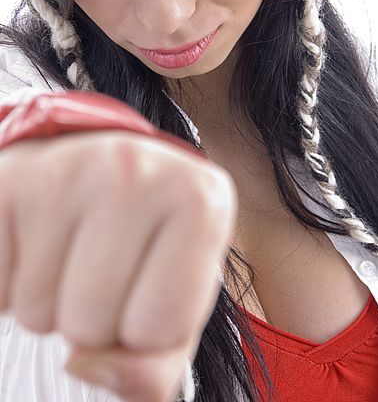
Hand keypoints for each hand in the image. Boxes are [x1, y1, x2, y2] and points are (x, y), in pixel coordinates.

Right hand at [0, 130, 236, 400]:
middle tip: (105, 270)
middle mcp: (138, 169)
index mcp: (202, 199)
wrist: (102, 176)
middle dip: (94, 321)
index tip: (152, 285)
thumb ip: (154, 364)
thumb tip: (85, 366)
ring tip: (75, 253)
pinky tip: (42, 244)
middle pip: (90, 326)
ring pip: (37, 313)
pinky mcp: (13, 177)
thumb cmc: (151, 246)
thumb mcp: (178, 305)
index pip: (159, 329)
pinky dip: (13, 285)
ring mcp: (70, 167)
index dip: (148, 330)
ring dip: (52, 304)